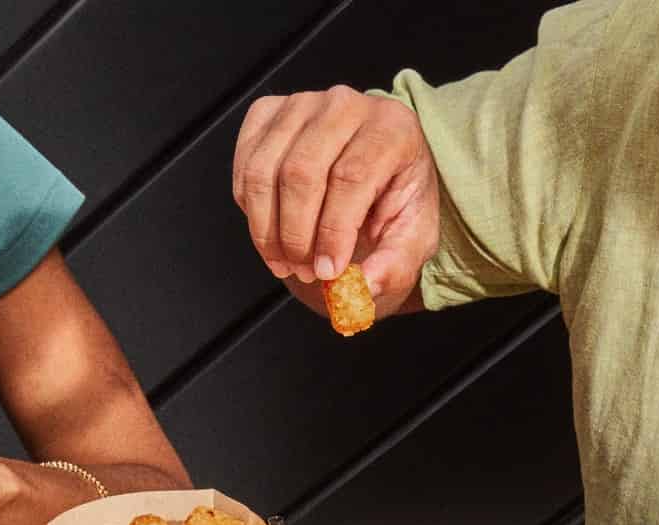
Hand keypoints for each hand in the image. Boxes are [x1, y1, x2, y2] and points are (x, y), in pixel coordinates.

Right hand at [231, 85, 438, 309]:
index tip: (327, 271)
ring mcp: (302, 103)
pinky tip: (271, 229)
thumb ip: (395, 264)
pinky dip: (250, 206)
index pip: (351, 176)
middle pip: (301, 173)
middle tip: (304, 271)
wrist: (377, 168)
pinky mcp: (270, 111)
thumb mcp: (412, 238)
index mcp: (392, 128)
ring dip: (267, 227)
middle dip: (297, 235)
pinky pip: (246, 163)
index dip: (333, 230)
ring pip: (265, 170)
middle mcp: (345, 104)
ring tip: (286, 261)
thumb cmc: (395, 200)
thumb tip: (364, 287)